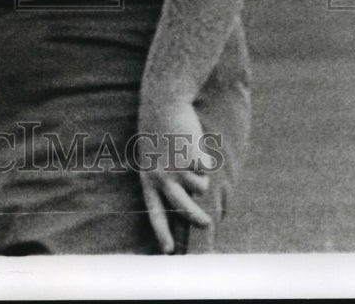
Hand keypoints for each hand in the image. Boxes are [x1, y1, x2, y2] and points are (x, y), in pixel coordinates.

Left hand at [137, 99, 212, 253]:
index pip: (155, 211)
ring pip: (200, 189)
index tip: (168, 251)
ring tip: (194, 161)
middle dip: (197, 220)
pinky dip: (204, 158)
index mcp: (148, 178)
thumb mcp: (152, 155)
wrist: (163, 103)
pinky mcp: (192, 158)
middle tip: (207, 224)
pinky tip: (194, 143)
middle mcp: (162, 177)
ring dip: (202, 178)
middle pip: (183, 209)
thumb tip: (185, 198)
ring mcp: (178, 168)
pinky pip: (206, 168)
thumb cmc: (157, 129)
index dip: (162, 232)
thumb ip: (163, 176)